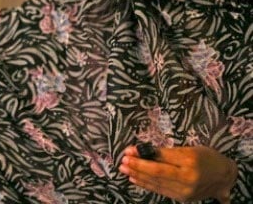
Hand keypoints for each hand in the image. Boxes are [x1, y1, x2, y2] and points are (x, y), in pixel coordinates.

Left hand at [119, 145, 237, 202]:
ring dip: (138, 176)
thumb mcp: (188, 149)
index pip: (161, 159)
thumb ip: (164, 152)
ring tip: (124, 169)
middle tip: (122, 161)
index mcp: (190, 161)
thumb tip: (139, 150)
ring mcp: (186, 191)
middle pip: (157, 173)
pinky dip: (146, 185)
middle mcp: (188, 178)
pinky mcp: (183, 198)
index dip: (142, 156)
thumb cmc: (205, 158)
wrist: (224, 177)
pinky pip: (160, 190)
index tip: (128, 151)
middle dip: (137, 167)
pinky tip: (135, 179)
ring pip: (157, 183)